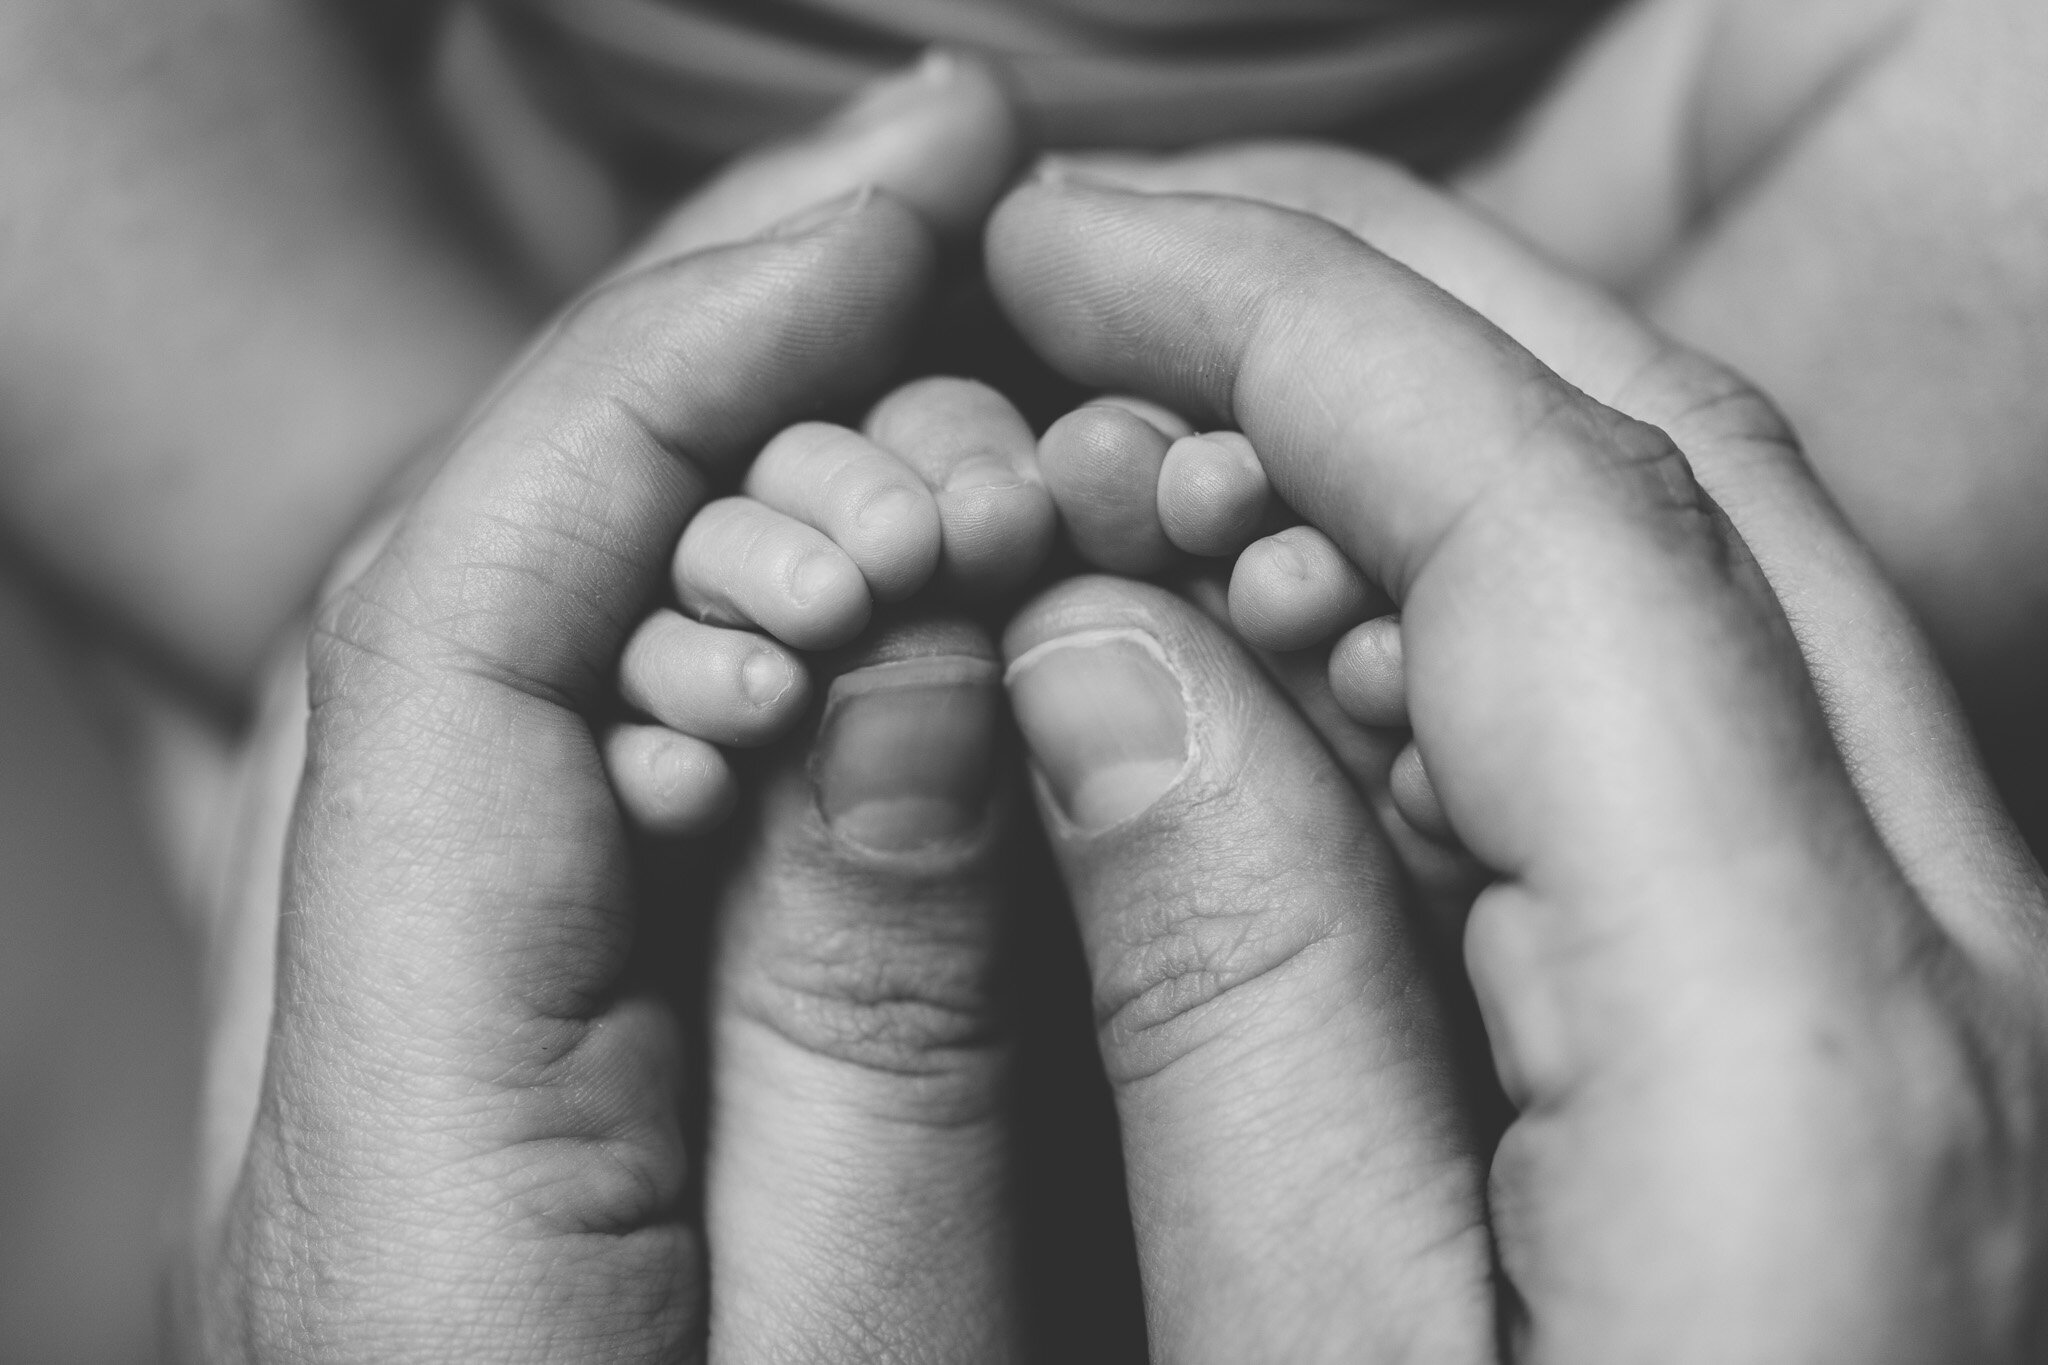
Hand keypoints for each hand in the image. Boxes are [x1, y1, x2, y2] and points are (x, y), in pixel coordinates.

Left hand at [170, 60, 1049, 1361]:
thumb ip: (873, 1020)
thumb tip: (910, 655)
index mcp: (407, 1163)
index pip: (490, 627)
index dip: (696, 363)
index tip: (911, 185)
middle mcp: (353, 1050)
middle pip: (490, 584)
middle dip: (726, 342)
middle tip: (948, 189)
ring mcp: (417, 1025)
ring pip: (537, 640)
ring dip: (738, 445)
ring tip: (928, 302)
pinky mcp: (510, 1030)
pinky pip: (594, 752)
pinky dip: (742, 594)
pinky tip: (880, 527)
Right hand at [981, 153, 2047, 1358]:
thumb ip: (1228, 1003)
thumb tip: (1103, 660)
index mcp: (1807, 1065)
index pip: (1548, 512)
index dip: (1276, 322)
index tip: (1057, 247)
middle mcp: (1954, 986)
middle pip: (1663, 468)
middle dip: (1359, 311)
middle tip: (1107, 276)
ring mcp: (1959, 1007)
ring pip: (1694, 577)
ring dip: (1415, 459)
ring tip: (1165, 466)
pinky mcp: (1897, 1055)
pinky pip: (1704, 736)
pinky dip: (1487, 624)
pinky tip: (1318, 651)